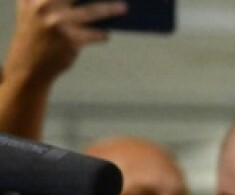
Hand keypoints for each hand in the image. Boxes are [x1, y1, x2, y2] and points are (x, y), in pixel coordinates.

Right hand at [4, 0, 124, 83]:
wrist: (28, 65)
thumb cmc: (34, 33)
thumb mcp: (30, 8)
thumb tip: (79, 0)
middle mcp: (44, 5)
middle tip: (121, 2)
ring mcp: (58, 22)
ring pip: (92, 11)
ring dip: (111, 9)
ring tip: (123, 8)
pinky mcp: (71, 39)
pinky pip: (94, 34)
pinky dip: (101, 35)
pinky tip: (105, 35)